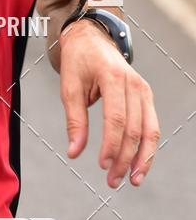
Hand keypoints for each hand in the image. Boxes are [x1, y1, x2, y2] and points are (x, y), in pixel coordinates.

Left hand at [59, 21, 159, 187]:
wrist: (91, 38)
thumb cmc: (78, 60)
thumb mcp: (69, 86)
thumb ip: (74, 120)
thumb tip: (74, 152)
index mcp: (112, 76)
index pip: (115, 117)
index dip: (111, 144)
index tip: (102, 165)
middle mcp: (133, 83)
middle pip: (134, 128)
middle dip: (124, 158)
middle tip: (112, 181)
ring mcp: (143, 89)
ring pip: (149, 130)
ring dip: (141, 158)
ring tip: (131, 180)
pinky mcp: (146, 96)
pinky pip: (151, 125)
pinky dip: (147, 148)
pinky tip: (138, 164)